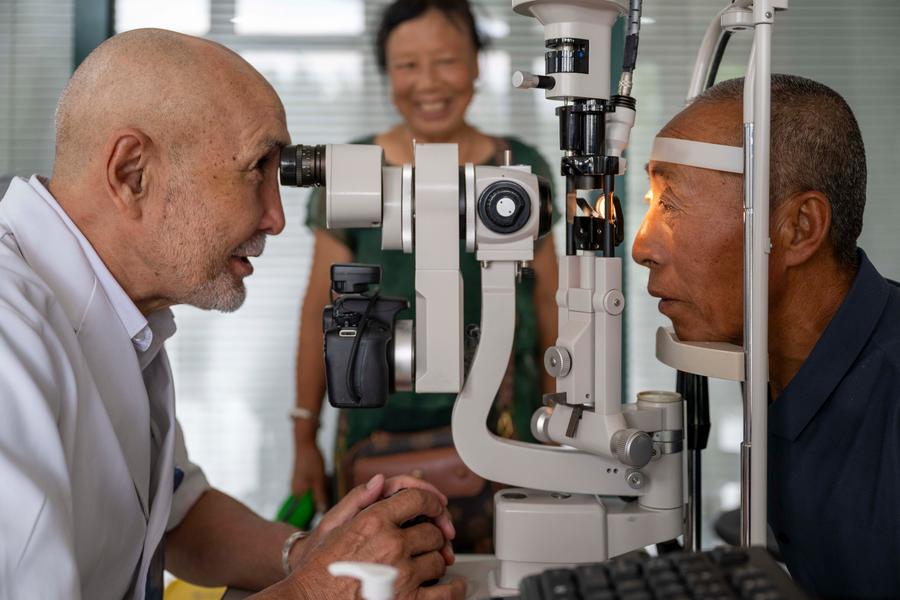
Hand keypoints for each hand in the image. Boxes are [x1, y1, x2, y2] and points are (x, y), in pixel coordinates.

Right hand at [289, 476, 464, 599]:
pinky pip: (446, 592)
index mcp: (374, 521)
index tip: (437, 509)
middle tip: (425, 545)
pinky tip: (450, 587)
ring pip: (438, 561)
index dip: (432, 502)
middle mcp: (390, 545)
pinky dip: (453, 589)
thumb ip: (360, 501)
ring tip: (425, 567)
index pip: (418, 499)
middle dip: (432, 538)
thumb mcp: (333, 527)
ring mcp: (401, 575)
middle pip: (432, 532)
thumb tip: (381, 481)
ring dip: (435, 563)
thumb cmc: (319, 567)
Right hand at [292, 438, 328, 513]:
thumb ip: (320, 496)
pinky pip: (312, 487)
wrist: (305, 443)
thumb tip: (322, 512)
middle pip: (311, 503)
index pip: (307, 510)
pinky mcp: (302, 479)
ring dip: (321, 491)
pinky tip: (324, 477)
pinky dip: (319, 485)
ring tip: (325, 480)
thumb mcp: (319, 480)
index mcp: (297, 494)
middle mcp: (295, 491)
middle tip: (327, 487)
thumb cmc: (312, 460)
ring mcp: (298, 485)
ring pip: (312, 494)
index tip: (328, 505)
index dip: (318, 510)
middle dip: (321, 499)